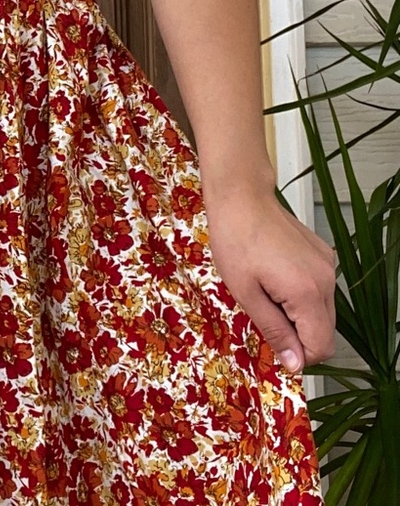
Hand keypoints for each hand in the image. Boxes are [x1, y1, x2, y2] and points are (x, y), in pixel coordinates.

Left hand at [203, 176, 337, 372]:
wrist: (241, 198)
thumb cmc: (234, 241)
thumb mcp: (245, 292)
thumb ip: (273, 330)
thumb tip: (294, 364)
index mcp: (308, 293)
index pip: (321, 347)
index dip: (298, 355)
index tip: (273, 345)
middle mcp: (326, 280)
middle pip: (325, 331)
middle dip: (296, 334)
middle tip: (263, 313)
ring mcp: (327, 265)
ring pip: (323, 311)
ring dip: (298, 314)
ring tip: (266, 292)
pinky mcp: (323, 254)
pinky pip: (319, 289)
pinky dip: (301, 294)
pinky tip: (275, 276)